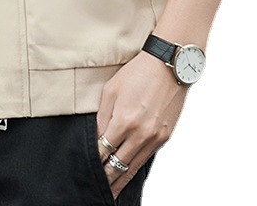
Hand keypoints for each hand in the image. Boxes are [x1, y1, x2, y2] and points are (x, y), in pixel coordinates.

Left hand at [93, 50, 189, 198]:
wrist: (168, 66)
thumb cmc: (137, 73)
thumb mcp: (111, 90)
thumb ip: (102, 117)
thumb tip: (98, 138)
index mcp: (124, 121)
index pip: (104, 151)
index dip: (95, 162)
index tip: (87, 169)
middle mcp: (140, 133)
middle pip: (118, 165)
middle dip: (106, 177)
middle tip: (95, 188)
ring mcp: (155, 137)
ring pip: (134, 166)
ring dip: (121, 179)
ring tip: (111, 190)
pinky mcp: (165, 136)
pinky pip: (147, 158)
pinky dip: (136, 167)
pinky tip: (128, 173)